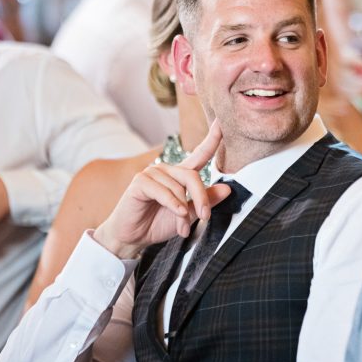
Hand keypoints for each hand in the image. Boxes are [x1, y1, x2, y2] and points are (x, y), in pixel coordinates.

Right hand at [94, 121, 231, 258]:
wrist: (134, 237)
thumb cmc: (159, 223)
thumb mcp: (189, 214)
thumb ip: (206, 201)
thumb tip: (228, 188)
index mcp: (180, 175)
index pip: (199, 154)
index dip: (211, 139)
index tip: (221, 124)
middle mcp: (167, 170)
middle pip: (192, 176)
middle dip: (201, 198)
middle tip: (205, 217)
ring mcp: (152, 173)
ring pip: (179, 188)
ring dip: (184, 212)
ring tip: (182, 228)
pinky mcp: (140, 181)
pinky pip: (163, 191)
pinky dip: (173, 205)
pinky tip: (177, 214)